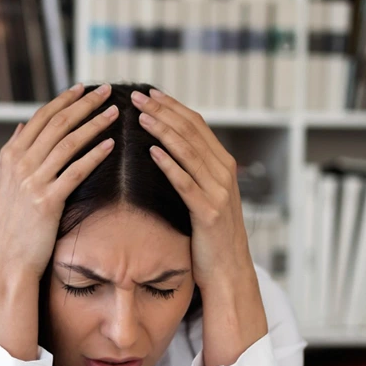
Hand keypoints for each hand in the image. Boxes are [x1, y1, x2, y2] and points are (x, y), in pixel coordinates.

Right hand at [0, 84, 117, 359]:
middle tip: (106, 90)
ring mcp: (32, 182)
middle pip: (57, 124)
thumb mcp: (2, 185)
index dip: (64, 101)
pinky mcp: (47, 201)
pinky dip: (94, 155)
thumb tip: (19, 127)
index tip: (83, 88)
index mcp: (9, 156)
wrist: (6, 261)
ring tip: (114, 112)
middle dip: (83, 104)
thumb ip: (12, 154)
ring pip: (68, 142)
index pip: (39, 118)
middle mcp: (18, 164)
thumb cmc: (9, 226)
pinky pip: (76, 171)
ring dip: (94, 124)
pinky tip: (110, 145)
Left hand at [132, 88, 266, 365]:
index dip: (172, 107)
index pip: (196, 125)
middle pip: (192, 132)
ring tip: (140, 115)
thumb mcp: (202, 197)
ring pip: (189, 152)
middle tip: (137, 95)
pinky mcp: (209, 212)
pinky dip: (169, 164)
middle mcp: (224, 173)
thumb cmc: (208, 237)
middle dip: (163, 110)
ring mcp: (219, 192)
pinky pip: (186, 183)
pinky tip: (151, 151)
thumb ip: (191, 172)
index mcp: (222, 165)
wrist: (228, 273)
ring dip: (163, 130)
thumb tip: (166, 148)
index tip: (148, 93)